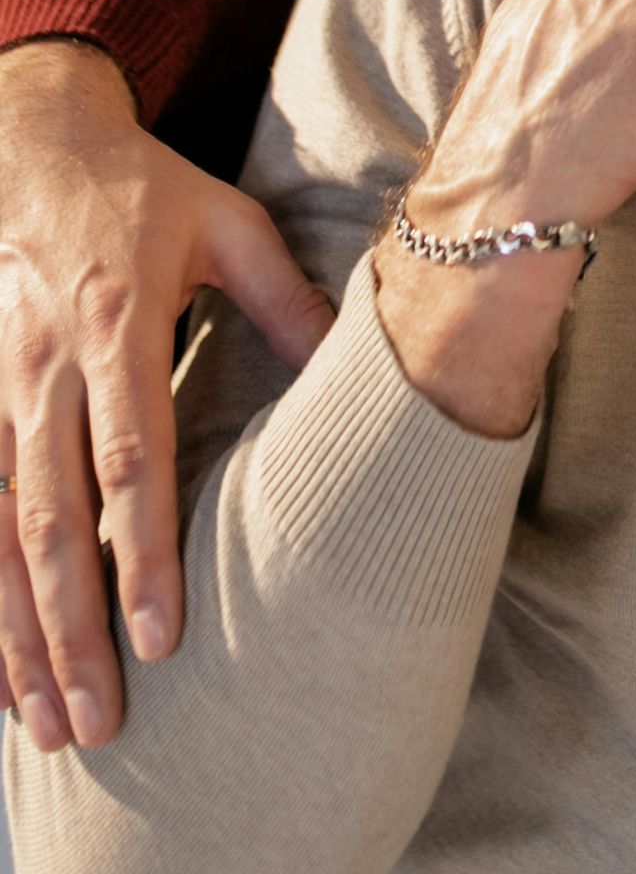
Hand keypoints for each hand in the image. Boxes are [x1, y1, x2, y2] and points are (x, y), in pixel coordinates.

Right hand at [0, 40, 334, 752]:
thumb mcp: (230, 225)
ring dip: (20, 636)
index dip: (141, 550)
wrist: (37, 147)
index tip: (161, 635)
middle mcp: (46, 369)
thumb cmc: (149, 194)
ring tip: (49, 726)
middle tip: (102, 722)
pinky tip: (4, 676)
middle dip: (72, 628)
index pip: (128, 456)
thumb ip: (288, 300)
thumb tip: (362, 370)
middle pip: (52, 518)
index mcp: (117, 323)